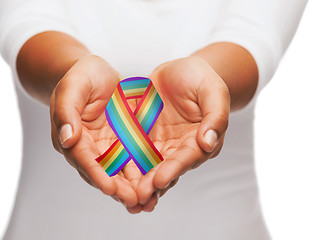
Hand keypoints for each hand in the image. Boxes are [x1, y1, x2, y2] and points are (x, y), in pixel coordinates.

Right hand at [50, 55, 138, 207]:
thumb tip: (67, 139)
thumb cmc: (81, 76)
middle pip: (102, 172)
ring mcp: (106, 147)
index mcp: (72, 136)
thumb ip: (67, 111)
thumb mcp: (73, 86)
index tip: (108, 187)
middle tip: (133, 201)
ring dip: (131, 188)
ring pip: (119, 172)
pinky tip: (156, 184)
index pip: (83, 159)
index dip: (96, 174)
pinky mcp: (123, 143)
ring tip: (147, 201)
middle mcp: (88, 147)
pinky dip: (143, 174)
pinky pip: (133, 161)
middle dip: (117, 189)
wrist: (97, 73)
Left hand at [131, 56, 230, 211]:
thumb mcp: (213, 90)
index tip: (160, 180)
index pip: (187, 157)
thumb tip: (208, 143)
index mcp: (200, 140)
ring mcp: (160, 145)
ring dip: (137, 183)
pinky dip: (124, 167)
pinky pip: (132, 153)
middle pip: (166, 169)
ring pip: (148, 168)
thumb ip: (215, 115)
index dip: (174, 169)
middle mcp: (180, 148)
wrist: (179, 70)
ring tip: (125, 197)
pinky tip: (112, 177)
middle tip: (138, 197)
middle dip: (153, 184)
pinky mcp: (143, 138)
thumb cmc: (200, 77)